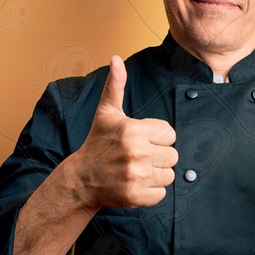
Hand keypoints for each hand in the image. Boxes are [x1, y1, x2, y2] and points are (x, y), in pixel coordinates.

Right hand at [72, 55, 177, 208]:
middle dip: (159, 156)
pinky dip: (152, 192)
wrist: (81, 178)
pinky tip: (137, 184)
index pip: (170, 133)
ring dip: (157, 174)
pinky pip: (162, 194)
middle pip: (173, 155)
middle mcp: (136, 152)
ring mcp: (136, 176)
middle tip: (139, 157)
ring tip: (138, 170)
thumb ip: (116, 85)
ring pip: (169, 175)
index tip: (141, 140)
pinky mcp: (136, 196)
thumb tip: (116, 58)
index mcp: (133, 130)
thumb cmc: (98, 142)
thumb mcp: (106, 112)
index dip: (158, 137)